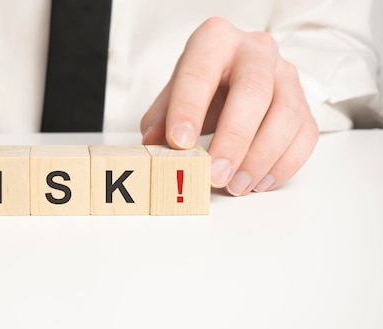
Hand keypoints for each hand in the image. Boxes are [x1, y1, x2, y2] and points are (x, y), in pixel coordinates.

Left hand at [141, 17, 318, 195]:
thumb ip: (161, 120)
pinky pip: (304, 135)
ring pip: (286, 115)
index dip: (189, 108)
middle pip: (253, 92)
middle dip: (233, 138)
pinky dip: (284, 165)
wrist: (235, 75)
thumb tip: (153, 146)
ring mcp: (286, 75)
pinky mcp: (304, 104)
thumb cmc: (202, 84)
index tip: (179, 142)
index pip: (201, 72)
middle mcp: (256, 51)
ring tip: (236, 186)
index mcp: (215, 41)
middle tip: (215, 174)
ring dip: (261, 157)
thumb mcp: (173, 95)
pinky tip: (259, 182)